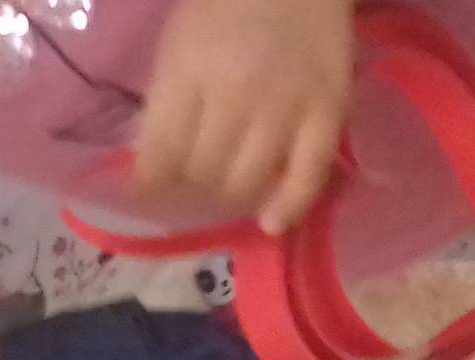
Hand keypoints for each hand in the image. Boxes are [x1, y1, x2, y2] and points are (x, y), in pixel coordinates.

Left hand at [131, 0, 354, 233]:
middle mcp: (236, 95)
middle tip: (193, 185)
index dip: (147, 186)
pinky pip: (309, 174)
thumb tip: (149, 165)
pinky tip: (271, 223)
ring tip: (227, 192)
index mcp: (189, 73)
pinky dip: (289, 205)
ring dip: (230, 198)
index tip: (145, 194)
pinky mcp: (330, 110)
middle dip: (190, 189)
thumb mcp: (177, 45)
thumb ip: (165, 102)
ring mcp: (286, 105)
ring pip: (248, 182)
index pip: (159, 155)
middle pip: (203, 174)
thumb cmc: (225, 4)